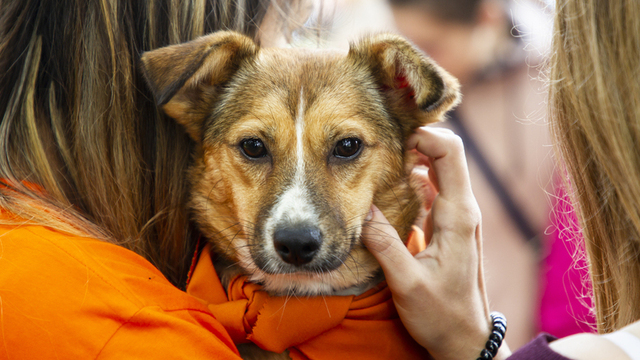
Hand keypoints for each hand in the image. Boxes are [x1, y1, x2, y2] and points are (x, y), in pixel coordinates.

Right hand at [362, 127, 509, 359]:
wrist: (464, 338)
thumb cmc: (440, 315)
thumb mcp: (407, 283)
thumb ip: (384, 243)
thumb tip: (361, 209)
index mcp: (458, 215)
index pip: (449, 153)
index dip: (424, 135)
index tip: (390, 139)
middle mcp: (462, 209)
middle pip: (445, 153)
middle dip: (415, 141)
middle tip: (380, 145)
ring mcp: (456, 216)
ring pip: (438, 169)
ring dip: (412, 158)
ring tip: (380, 160)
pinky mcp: (447, 224)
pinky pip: (432, 188)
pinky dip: (412, 178)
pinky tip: (389, 185)